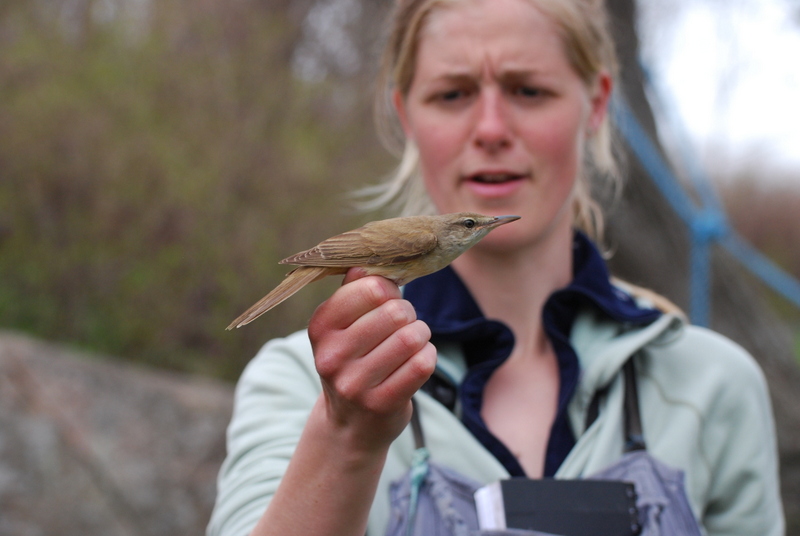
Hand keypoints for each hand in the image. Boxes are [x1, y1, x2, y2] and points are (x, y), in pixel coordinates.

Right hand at [308, 268, 436, 452]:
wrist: (351, 424)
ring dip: (421, 334)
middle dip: (409, 313)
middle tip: (405, 323)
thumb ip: (353, 292)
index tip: (389, 299)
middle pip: (395, 312)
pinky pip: (422, 365)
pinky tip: (420, 359)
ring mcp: (355, 384)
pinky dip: (428, 356)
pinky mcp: (381, 404)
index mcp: (320, 327)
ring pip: (411, 338)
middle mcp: (332, 356)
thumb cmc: (353, 361)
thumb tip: (363, 263)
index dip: (389, 289)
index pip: (368, 288)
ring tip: (415, 339)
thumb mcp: (342, 327)